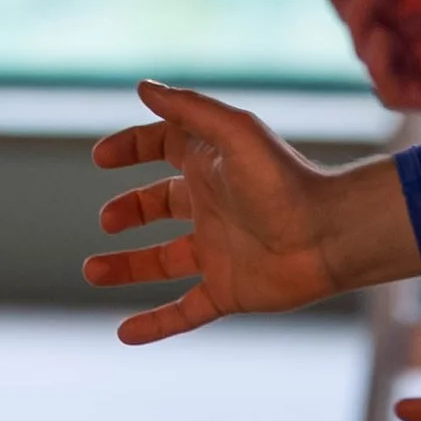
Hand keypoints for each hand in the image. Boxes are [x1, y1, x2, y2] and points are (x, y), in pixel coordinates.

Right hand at [84, 81, 414, 344]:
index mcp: (211, 165)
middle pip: (159, 205)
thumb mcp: (233, 133)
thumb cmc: (285, 180)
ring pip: (162, 261)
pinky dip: (155, 324)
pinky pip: (184, 311)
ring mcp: (217, 251)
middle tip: (105, 219)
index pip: (163, 147)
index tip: (101, 157)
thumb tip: (143, 86)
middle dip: (128, 209)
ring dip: (126, 267)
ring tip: (91, 271)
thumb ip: (188, 111)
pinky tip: (124, 334)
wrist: (329, 237)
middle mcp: (212, 206)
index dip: (132, 147)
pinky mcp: (227, 290)